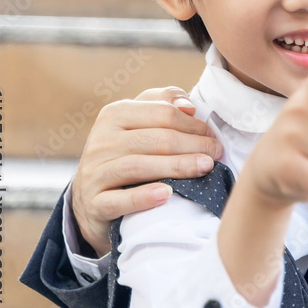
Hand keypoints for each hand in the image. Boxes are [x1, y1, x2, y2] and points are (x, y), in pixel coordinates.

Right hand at [71, 87, 223, 255]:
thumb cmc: (128, 153)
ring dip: (178, 166)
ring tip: (206, 168)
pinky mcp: (93, 203)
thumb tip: (189, 106)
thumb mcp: (140, 122)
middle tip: (216, 152)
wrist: (91, 198)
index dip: (192, 124)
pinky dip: (144, 197)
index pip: (162, 113)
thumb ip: (164, 104)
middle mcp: (101, 140)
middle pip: (156, 139)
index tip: (212, 135)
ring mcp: (94, 172)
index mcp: (115, 114)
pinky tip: (168, 194)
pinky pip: (119, 200)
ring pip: (139, 166)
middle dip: (193, 145)